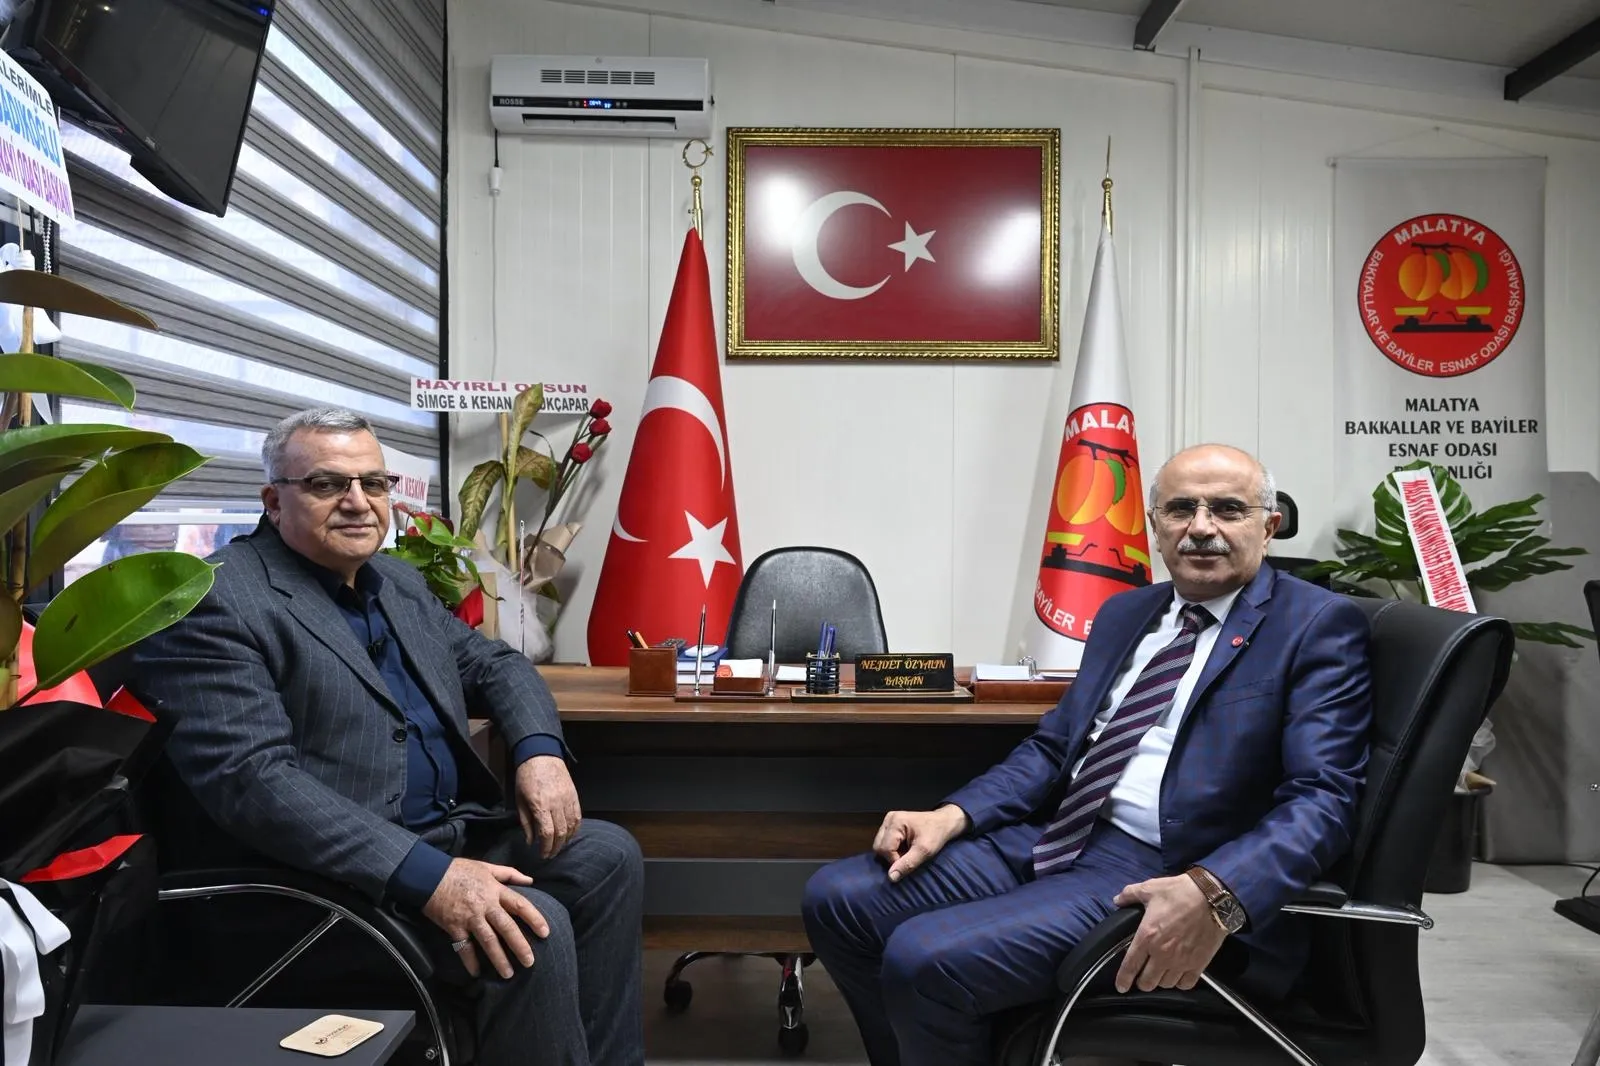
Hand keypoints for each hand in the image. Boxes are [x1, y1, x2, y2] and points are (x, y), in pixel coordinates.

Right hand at [423, 857, 549, 978]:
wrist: (429, 875)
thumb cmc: (460, 870)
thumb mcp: (487, 867)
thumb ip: (509, 874)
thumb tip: (530, 880)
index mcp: (495, 890)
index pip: (520, 905)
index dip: (534, 918)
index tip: (545, 932)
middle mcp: (485, 905)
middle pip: (506, 927)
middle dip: (519, 946)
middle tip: (530, 962)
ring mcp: (469, 917)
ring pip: (488, 940)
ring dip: (499, 958)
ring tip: (508, 974)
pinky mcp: (453, 926)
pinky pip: (463, 947)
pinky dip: (469, 961)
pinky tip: (476, 973)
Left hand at [515, 755, 580, 858]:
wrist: (541, 755)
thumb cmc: (526, 777)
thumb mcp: (519, 800)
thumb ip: (526, 822)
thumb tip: (530, 841)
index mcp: (540, 805)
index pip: (547, 833)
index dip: (546, 847)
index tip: (543, 855)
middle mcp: (556, 804)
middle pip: (560, 832)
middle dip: (556, 847)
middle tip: (550, 854)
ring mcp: (567, 799)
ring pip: (571, 826)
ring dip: (566, 839)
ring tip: (559, 846)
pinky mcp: (574, 795)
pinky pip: (578, 816)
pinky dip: (575, 828)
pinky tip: (569, 834)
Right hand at [873, 804, 969, 882]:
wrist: (944, 822)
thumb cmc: (936, 835)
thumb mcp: (925, 851)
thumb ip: (908, 864)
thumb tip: (891, 877)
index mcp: (895, 822)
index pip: (884, 849)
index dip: (895, 860)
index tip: (909, 862)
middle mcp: (889, 819)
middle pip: (879, 846)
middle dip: (891, 857)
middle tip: (907, 857)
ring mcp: (888, 820)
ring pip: (880, 845)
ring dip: (892, 854)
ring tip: (906, 853)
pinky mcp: (890, 824)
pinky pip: (884, 841)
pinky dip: (892, 849)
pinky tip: (904, 848)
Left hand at [1112, 874, 1226, 992]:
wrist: (1212, 898)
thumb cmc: (1179, 892)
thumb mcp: (1150, 888)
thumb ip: (1130, 894)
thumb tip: (1117, 900)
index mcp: (1146, 936)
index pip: (1130, 965)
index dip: (1123, 980)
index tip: (1120, 987)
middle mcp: (1162, 954)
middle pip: (1147, 982)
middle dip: (1142, 982)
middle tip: (1143, 976)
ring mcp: (1181, 962)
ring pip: (1166, 985)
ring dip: (1161, 981)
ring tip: (1160, 973)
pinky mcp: (1198, 964)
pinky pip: (1185, 984)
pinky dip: (1180, 983)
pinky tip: (1178, 976)